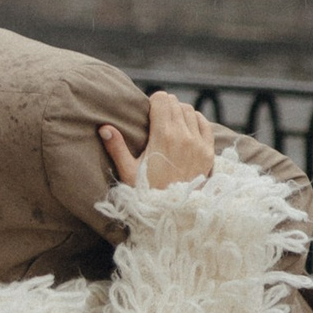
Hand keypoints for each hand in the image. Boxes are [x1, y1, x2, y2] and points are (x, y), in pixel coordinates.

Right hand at [100, 91, 216, 194]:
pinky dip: (195, 121)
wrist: (173, 212)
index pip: (162, 99)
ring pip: (190, 111)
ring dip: (179, 113)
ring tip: (169, 124)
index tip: (148, 114)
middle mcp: (184, 135)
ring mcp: (199, 143)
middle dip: (164, 107)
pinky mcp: (208, 152)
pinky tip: (187, 128)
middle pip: (175, 103)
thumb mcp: (128, 172)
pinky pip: (205, 124)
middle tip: (156, 120)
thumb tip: (104, 128)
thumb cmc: (147, 192)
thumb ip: (116, 148)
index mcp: (163, 136)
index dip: (153, 103)